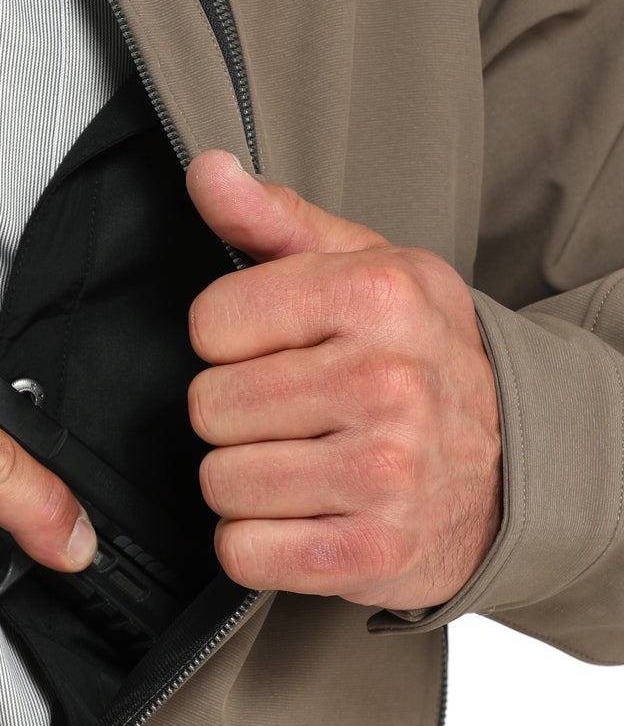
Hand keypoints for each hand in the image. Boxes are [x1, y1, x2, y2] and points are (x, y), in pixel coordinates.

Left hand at [185, 153, 501, 610]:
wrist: (517, 462)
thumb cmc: (418, 355)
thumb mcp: (364, 267)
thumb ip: (274, 219)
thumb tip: (207, 172)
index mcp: (378, 296)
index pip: (211, 322)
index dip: (230, 339)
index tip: (276, 348)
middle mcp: (387, 382)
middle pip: (210, 406)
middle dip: (237, 414)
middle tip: (295, 413)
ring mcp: (385, 474)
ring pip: (221, 481)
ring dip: (247, 481)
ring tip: (303, 463)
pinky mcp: (374, 554)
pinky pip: (244, 553)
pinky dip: (260, 544)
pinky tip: (305, 517)